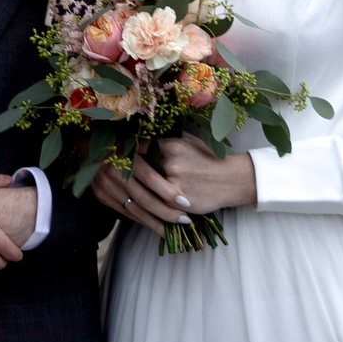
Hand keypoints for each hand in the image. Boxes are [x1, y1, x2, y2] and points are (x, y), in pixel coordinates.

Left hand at [110, 137, 256, 236]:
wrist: (231, 179)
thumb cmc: (208, 158)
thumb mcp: (188, 142)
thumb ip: (166, 141)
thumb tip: (143, 138)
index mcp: (172, 146)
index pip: (138, 148)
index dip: (126, 152)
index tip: (118, 155)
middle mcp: (171, 164)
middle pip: (137, 169)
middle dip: (124, 173)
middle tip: (111, 173)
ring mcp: (174, 184)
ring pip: (144, 189)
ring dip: (132, 190)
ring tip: (122, 189)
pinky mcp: (178, 203)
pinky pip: (155, 204)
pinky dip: (146, 204)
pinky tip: (139, 202)